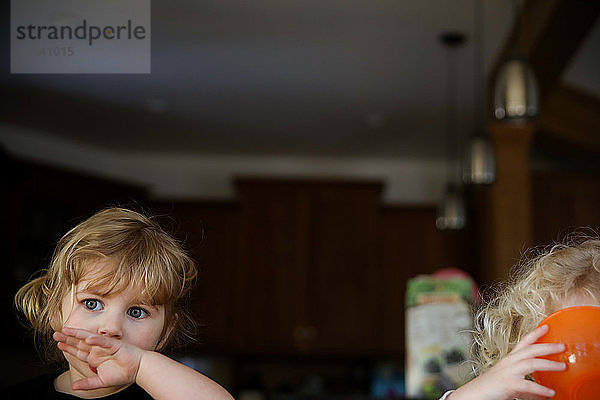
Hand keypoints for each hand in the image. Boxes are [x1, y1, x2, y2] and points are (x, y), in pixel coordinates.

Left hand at [53, 327, 143, 389]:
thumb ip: (88, 384)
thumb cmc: (123, 373)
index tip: (58, 343)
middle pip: (80, 342)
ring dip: (78, 334)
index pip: (78, 351)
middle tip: (56, 333)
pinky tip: (87, 337)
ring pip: (89, 338)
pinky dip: (96, 339)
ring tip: (67, 330)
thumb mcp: (101, 381)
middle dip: (68, 338)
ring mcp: (105, 346)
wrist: (138, 369)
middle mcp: (98, 350)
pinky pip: (103, 342)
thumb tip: (73, 387)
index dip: (68, 347)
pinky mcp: (115, 345)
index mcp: (95, 357)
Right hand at [449, 324, 565, 399]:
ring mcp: (508, 372)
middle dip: (547, 346)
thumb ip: (528, 387)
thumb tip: (546, 393)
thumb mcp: (512, 384)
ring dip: (548, 364)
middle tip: (562, 345)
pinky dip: (541, 389)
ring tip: (562, 366)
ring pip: (531, 363)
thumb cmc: (491, 389)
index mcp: (509, 360)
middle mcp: (509, 362)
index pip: (523, 343)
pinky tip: (551, 393)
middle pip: (530, 350)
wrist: (473, 395)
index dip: (535, 334)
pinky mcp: (509, 384)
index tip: (546, 326)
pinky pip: (528, 385)